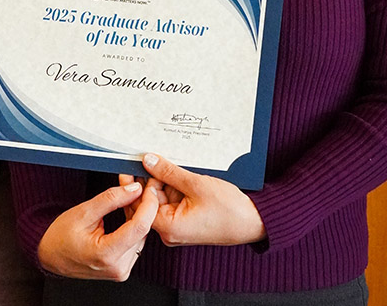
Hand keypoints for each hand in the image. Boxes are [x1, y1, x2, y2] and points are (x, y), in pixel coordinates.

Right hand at [37, 180, 158, 280]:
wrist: (51, 255)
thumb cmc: (61, 236)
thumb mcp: (84, 211)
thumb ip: (111, 199)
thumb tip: (134, 189)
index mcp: (106, 255)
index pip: (139, 228)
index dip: (147, 204)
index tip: (148, 188)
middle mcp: (118, 267)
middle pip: (142, 231)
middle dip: (142, 205)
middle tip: (135, 185)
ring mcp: (121, 270)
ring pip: (140, 236)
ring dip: (138, 214)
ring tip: (128, 196)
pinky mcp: (121, 267)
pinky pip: (135, 242)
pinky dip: (133, 224)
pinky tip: (128, 210)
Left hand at [142, 153, 266, 246]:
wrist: (253, 222)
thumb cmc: (228, 210)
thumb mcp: (196, 184)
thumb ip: (168, 172)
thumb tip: (148, 160)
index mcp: (168, 227)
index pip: (139, 204)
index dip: (136, 181)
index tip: (133, 161)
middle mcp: (170, 230)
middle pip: (149, 200)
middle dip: (151, 177)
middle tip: (153, 155)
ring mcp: (177, 225)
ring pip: (161, 197)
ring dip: (165, 179)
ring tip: (173, 163)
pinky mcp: (185, 219)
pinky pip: (173, 199)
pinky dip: (174, 185)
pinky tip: (180, 172)